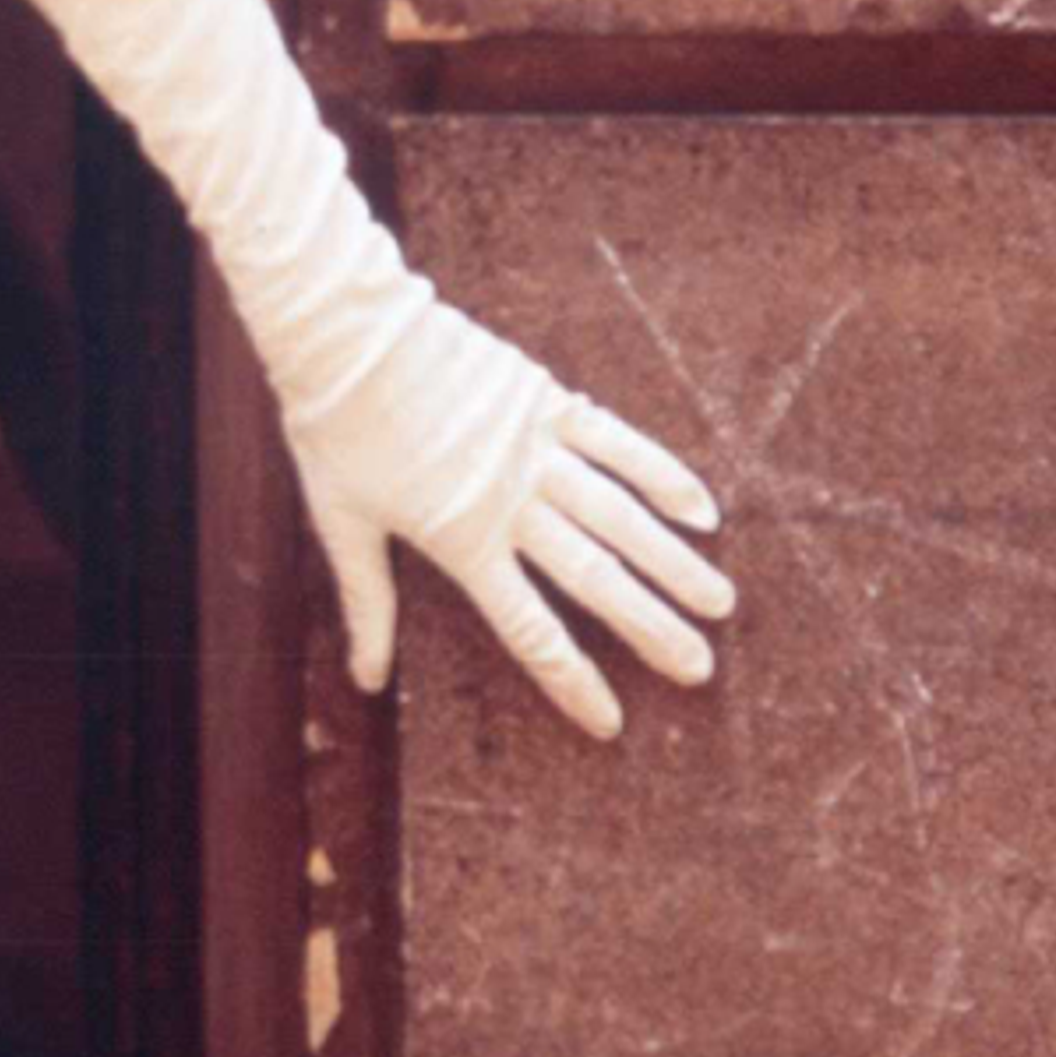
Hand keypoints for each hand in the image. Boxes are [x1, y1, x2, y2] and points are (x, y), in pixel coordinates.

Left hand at [280, 283, 732, 742]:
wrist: (346, 335)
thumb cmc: (334, 431)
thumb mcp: (342, 523)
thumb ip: (368, 602)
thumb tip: (365, 681)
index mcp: (461, 541)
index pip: (529, 628)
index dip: (572, 678)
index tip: (612, 721)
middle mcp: (510, 504)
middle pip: (595, 578)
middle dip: (650, 627)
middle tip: (701, 667)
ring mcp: (535, 451)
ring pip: (621, 517)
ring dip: (674, 562)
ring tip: (721, 602)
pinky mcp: (546, 401)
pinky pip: (618, 443)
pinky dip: (663, 476)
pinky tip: (703, 511)